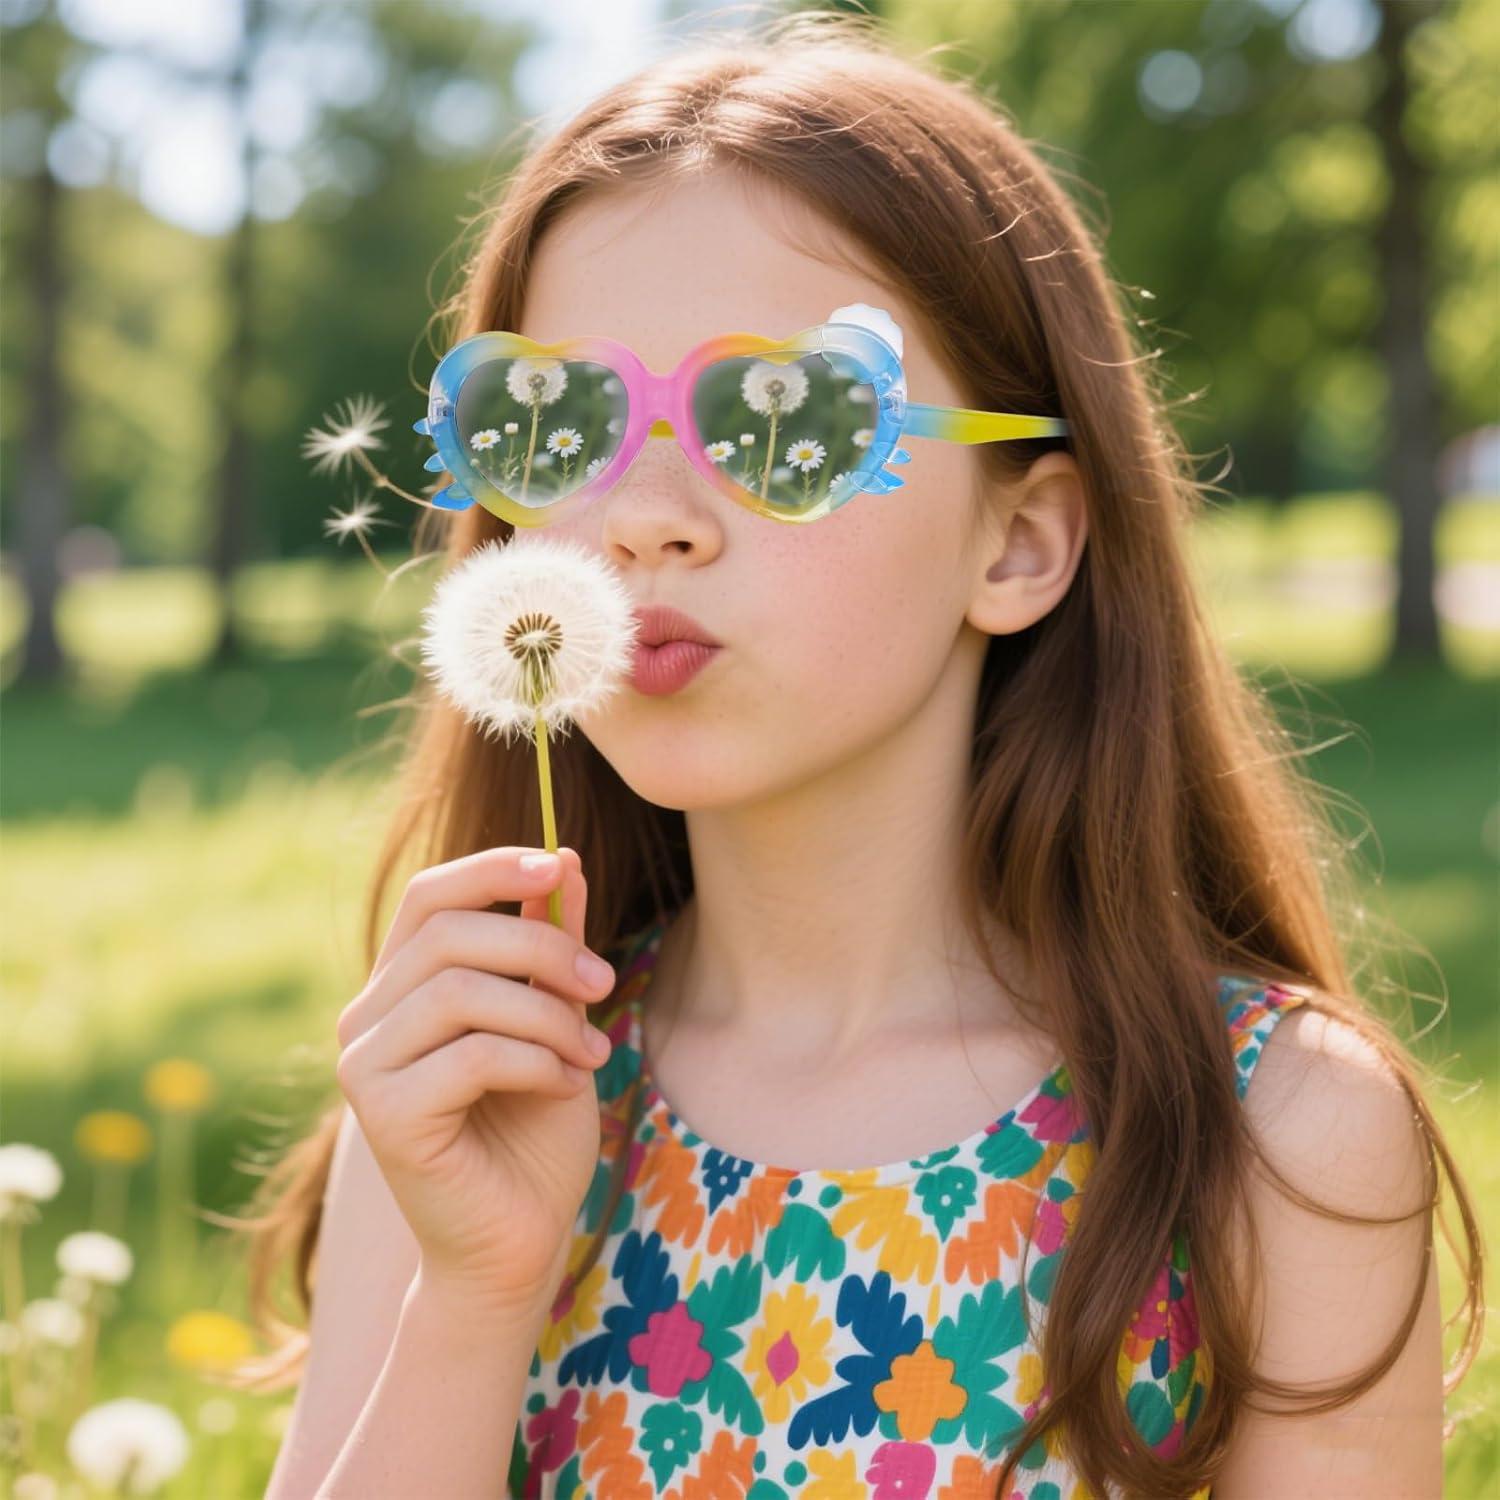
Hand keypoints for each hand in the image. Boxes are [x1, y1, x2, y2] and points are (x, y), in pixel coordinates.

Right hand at [334, 845, 615, 1315]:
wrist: (518, 1243)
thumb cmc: (534, 1133)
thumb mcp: (555, 1019)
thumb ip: (550, 944)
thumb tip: (564, 858)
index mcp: (400, 987)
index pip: (427, 896)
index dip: (491, 867)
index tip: (560, 865)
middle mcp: (366, 1018)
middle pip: (448, 933)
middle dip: (542, 946)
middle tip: (604, 984)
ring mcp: (364, 1067)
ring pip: (461, 991)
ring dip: (547, 1013)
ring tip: (591, 1049)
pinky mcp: (382, 1116)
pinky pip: (471, 1055)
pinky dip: (535, 1061)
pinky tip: (563, 1086)